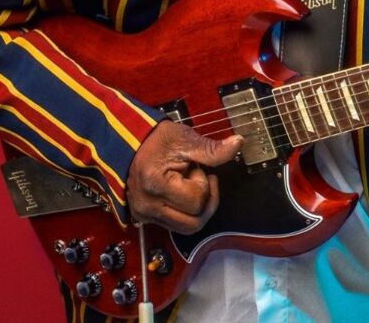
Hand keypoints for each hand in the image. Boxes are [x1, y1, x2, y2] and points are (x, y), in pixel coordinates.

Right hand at [127, 120, 241, 232]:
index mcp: (156, 184)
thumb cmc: (157, 139)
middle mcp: (148, 205)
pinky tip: (181, 192)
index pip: (196, 202)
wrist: (131, 142)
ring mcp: (145, 213)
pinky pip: (174, 225)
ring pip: (186, 228)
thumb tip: (238, 144)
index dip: (203, 184)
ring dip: (196, 209)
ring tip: (190, 185)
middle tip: (199, 178)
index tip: (196, 167)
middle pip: (194, 223)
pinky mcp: (145, 216)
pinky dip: (184, 212)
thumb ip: (212, 149)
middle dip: (205, 201)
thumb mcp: (186, 139)